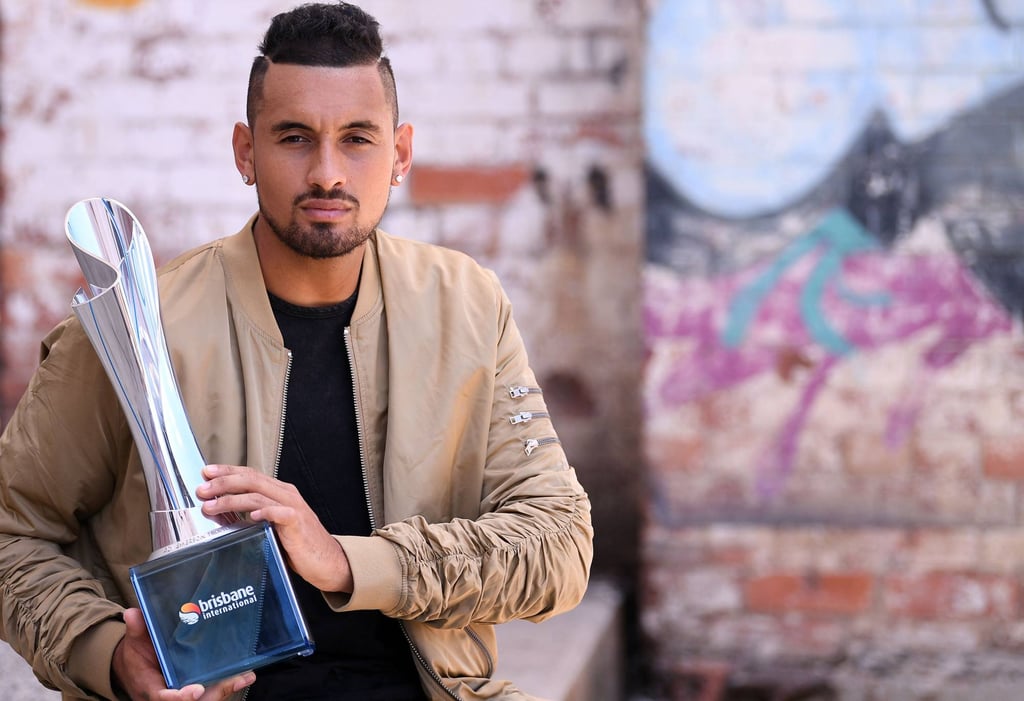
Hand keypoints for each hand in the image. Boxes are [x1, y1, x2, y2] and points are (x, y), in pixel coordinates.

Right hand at [113, 608, 255, 699]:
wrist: (134, 668)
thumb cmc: (136, 656)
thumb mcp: (133, 643)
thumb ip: (136, 629)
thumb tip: (132, 613)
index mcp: (151, 689)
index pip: (165, 698)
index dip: (181, 697)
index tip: (196, 690)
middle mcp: (169, 695)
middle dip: (214, 694)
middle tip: (233, 680)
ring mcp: (183, 693)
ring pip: (206, 698)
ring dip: (225, 689)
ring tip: (244, 676)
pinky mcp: (195, 689)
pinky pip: (211, 691)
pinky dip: (227, 685)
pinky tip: (245, 675)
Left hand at [197, 464, 353, 592]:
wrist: (328, 561)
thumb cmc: (298, 545)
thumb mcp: (272, 526)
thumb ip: (252, 516)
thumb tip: (221, 513)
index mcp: (279, 492)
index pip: (250, 474)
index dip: (227, 471)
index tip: (206, 473)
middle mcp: (286, 495)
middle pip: (251, 480)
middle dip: (223, 483)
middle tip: (202, 490)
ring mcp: (293, 507)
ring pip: (258, 495)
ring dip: (232, 499)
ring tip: (211, 506)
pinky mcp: (298, 523)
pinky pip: (280, 513)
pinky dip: (264, 512)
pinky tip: (251, 516)